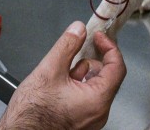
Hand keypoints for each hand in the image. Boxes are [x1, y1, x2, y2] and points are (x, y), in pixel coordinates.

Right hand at [0, 22, 124, 129]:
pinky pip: (86, 98)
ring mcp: (90, 120)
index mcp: (97, 100)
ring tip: (59, 78)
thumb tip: (79, 29)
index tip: (98, 37)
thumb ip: (68, 46)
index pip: (117, 67)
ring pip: (94, 87)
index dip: (109, 47)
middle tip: (72, 56)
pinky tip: (58, 88)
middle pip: (106, 77)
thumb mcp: (50, 70)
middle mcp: (99, 113)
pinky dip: (76, 87)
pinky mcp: (81, 123)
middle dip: (89, 63)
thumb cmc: (32, 112)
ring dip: (80, 75)